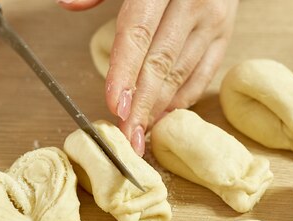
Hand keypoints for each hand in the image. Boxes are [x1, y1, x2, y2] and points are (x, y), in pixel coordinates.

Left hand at [106, 0, 238, 155]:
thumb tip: (66, 3)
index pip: (138, 32)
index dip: (125, 71)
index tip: (114, 104)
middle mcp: (194, 1)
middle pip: (162, 61)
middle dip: (142, 103)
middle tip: (127, 135)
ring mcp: (215, 19)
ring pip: (183, 72)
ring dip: (160, 107)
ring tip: (140, 131)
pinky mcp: (226, 33)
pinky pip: (204, 73)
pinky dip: (183, 98)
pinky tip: (164, 115)